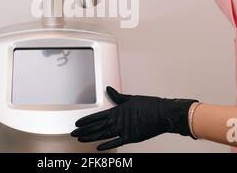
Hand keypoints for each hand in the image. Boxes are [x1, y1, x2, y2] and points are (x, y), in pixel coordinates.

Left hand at [71, 86, 197, 150]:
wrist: (163, 114)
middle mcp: (118, 121)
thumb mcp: (131, 98)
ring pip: (103, 135)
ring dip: (91, 137)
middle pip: (97, 127)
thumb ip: (118, 96)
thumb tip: (109, 89)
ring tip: (80, 139)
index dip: (86, 120)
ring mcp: (124, 130)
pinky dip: (106, 145)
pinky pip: (116, 142)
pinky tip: (98, 147)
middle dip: (84, 130)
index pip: (97, 116)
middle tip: (73, 133)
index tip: (77, 122)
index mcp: (117, 111)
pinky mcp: (131, 138)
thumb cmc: (149, 105)